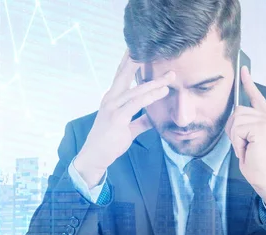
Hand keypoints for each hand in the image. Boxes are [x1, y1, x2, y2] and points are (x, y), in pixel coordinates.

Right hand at [74, 50, 174, 187]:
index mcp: (111, 99)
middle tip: (151, 47)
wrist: (94, 156)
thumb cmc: (109, 142)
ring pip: (136, 90)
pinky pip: (136, 103)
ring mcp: (112, 108)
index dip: (130, 61)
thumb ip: (140, 121)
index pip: (121, 75)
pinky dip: (150, 96)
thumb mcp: (128, 129)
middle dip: (138, 60)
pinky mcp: (117, 118)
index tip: (140, 48)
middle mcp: (110, 99)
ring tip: (170, 76)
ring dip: (155, 82)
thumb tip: (153, 118)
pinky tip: (162, 92)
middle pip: (124, 74)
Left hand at [225, 66, 265, 210]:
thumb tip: (233, 114)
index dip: (248, 83)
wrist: (264, 176)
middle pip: (237, 111)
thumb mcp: (247, 138)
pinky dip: (237, 141)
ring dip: (235, 137)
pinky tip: (246, 149)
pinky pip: (237, 129)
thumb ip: (244, 124)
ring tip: (245, 147)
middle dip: (233, 129)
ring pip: (236, 119)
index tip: (242, 70)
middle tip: (242, 144)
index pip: (256, 97)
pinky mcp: (262, 128)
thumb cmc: (254, 160)